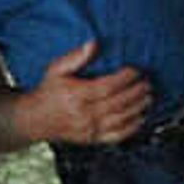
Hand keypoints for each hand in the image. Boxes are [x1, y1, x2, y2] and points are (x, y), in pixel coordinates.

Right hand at [22, 40, 152, 146]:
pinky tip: (141, 118)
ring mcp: (88, 129)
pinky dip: (132, 128)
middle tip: (147, 83)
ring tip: (148, 97)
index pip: (107, 87)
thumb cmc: (48, 91)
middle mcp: (84, 114)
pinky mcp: (91, 139)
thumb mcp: (56, 69)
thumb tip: (94, 44)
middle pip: (117, 103)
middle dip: (136, 92)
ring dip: (138, 108)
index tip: (135, 70)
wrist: (34, 120)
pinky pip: (116, 136)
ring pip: (120, 119)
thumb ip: (76, 57)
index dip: (125, 78)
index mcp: (76, 96)